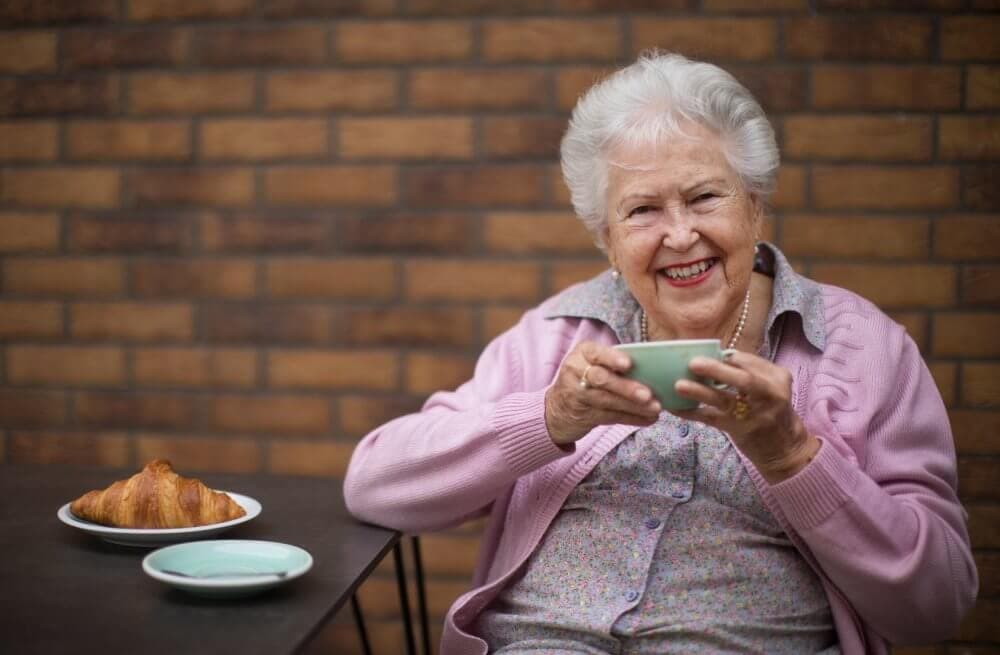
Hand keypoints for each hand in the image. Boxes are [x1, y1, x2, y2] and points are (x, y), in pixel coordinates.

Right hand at [545, 341, 661, 445]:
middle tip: (647, 394)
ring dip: (633, 406)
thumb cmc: (585, 378)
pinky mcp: (582, 415)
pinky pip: (610, 417)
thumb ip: (615, 362)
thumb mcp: (593, 363)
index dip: (612, 358)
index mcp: (582, 353)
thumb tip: (655, 368)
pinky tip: (648, 419)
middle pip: (601, 379)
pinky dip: (631, 418)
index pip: (596, 353)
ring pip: (607, 400)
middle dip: (626, 387)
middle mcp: (575, 371)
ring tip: (655, 409)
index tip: (629, 364)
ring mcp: (576, 395)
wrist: (556, 409)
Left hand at [673, 351, 820, 483]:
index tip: (705, 351)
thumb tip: (716, 355)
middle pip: (743, 380)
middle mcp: (769, 395)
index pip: (749, 362)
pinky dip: (692, 412)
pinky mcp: (739, 430)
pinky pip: (712, 419)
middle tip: (693, 363)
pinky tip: (675, 407)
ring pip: (725, 401)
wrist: (785, 447)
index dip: (726, 357)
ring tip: (679, 385)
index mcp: (777, 378)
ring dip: (700, 392)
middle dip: (717, 370)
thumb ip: (750, 371)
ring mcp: (754, 415)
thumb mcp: (770, 386)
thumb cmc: (771, 409)